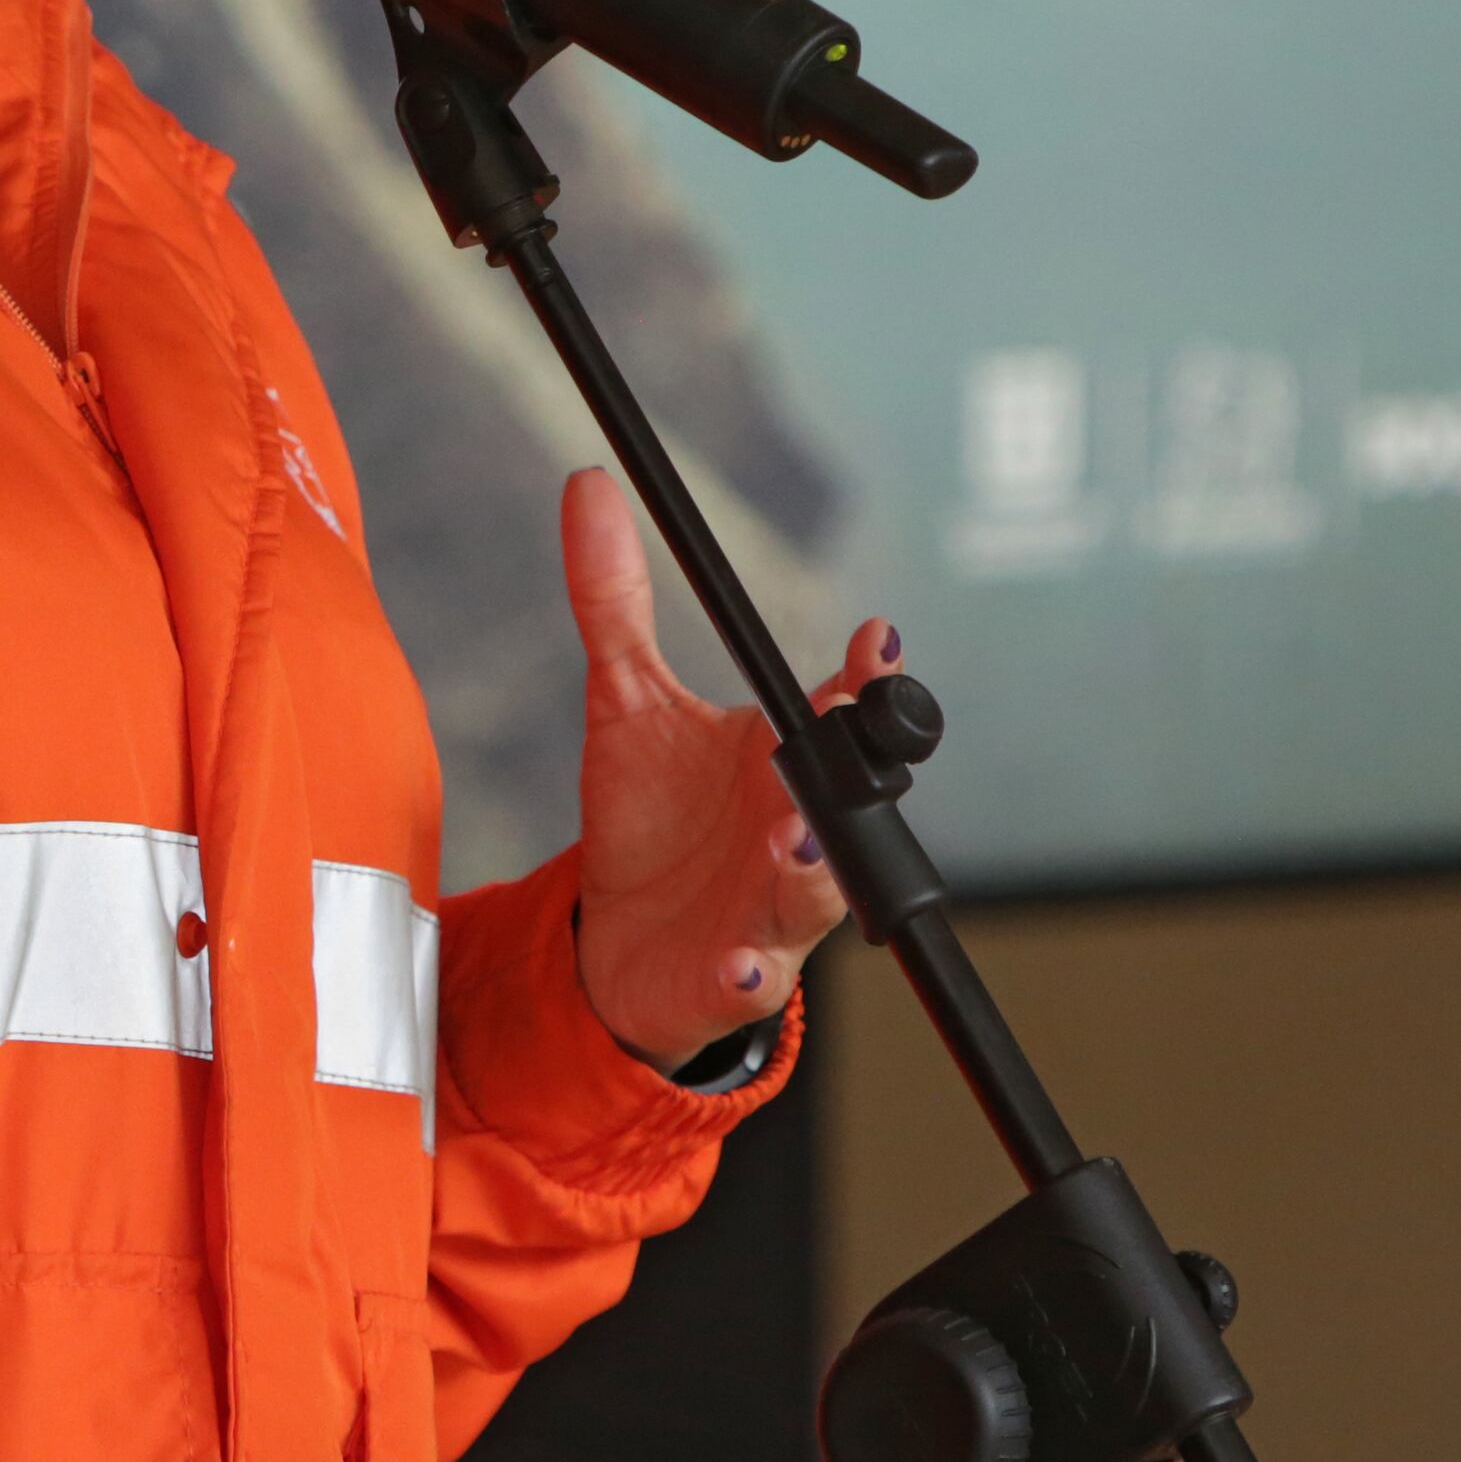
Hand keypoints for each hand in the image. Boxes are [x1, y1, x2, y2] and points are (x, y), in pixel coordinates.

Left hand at [559, 466, 882, 1072]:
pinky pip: (752, 977)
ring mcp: (771, 908)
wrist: (615, 941)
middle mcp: (794, 832)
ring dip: (807, 867)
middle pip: (846, 798)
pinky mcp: (732, 974)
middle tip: (839, 730)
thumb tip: (586, 484)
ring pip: (812, 889)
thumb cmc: (647, 818)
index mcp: (782, 762)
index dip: (869, 678)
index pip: (845, 713)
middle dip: (845, 769)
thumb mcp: (621, 702)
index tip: (874, 637)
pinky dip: (749, 970)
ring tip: (789, 838)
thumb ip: (613, 600)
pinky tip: (740, 961)